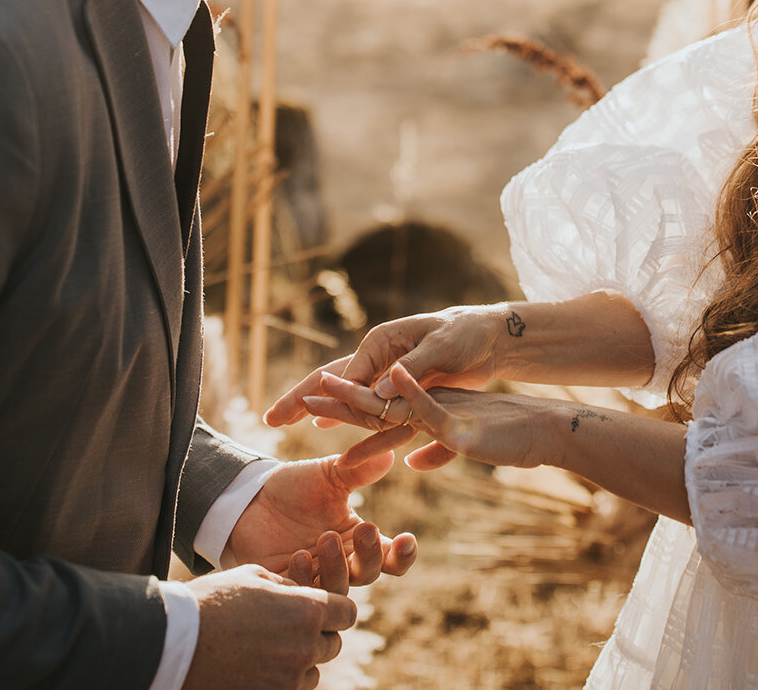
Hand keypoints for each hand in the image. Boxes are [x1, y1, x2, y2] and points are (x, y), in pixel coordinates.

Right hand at [182, 564, 355, 689]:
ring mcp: (289, 678)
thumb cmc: (212, 601)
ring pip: (312, 671)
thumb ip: (289, 586)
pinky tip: (258, 666)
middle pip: (331, 644)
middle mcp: (305, 646)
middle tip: (288, 628)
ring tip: (268, 649)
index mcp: (307, 609)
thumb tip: (304, 594)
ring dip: (299, 661)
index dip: (336, 609)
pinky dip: (282, 679)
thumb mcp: (254, 577)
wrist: (174, 641)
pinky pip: (291, 689)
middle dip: (316, 635)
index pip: (347, 613)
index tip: (324, 610)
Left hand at [225, 452, 417, 588]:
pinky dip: (305, 578)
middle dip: (371, 555)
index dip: (402, 555)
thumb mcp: (328, 476)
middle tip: (365, 528)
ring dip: (338, 566)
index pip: (390, 557)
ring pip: (340, 589)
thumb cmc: (293, 487)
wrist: (249, 498)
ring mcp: (315, 577)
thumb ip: (359, 470)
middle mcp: (341, 562)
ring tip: (325, 538)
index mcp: (356, 539)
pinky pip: (304, 594)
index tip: (406, 540)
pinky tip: (298, 556)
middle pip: (368, 574)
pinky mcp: (288, 586)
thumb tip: (390, 454)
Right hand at [264, 305, 508, 427]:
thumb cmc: (466, 333)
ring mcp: (385, 371)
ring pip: (342, 393)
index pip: (345, 375)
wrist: (487, 335)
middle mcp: (377, 355)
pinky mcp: (397, 386)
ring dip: (316, 408)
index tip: (299, 416)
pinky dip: (343, 413)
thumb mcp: (441, 348)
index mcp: (382, 341)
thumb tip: (377, 393)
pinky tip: (326, 424)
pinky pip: (365, 404)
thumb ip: (410, 370)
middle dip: (300, 399)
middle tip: (270, 420)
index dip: (320, 396)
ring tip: (284, 422)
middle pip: (331, 380)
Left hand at [321, 363, 561, 471]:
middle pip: (370, 402)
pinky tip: (386, 388)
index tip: (308, 408)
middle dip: (332, 402)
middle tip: (297, 399)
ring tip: (322, 388)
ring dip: (356, 395)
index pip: (373, 409)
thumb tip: (413, 460)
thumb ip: (437, 450)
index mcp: (423, 412)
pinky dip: (407, 395)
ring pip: (389, 402)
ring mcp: (440, 412)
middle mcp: (425, 406)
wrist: (544, 431)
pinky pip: (427, 408)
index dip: (341, 408)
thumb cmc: (508, 440)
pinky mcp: (457, 423)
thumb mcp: (464, 448)